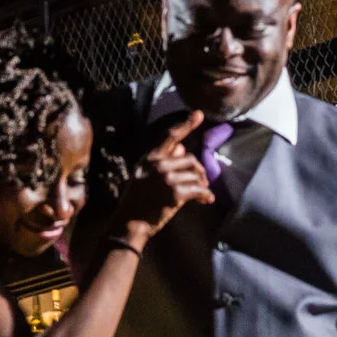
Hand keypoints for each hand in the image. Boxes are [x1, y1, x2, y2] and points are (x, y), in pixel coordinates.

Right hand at [114, 111, 214, 244]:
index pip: (170, 136)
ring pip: (196, 175)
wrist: (130, 223)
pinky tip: (206, 200)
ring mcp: (167, 178)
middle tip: (201, 182)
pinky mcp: (175, 193)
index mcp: (150, 158)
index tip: (199, 113)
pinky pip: (199, 190)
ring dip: (202, 185)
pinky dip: (206, 196)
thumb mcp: (144, 175)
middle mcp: (158, 165)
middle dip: (199, 171)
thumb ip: (163, 160)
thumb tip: (183, 147)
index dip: (186, 124)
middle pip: (191, 159)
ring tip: (201, 194)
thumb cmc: (137, 200)